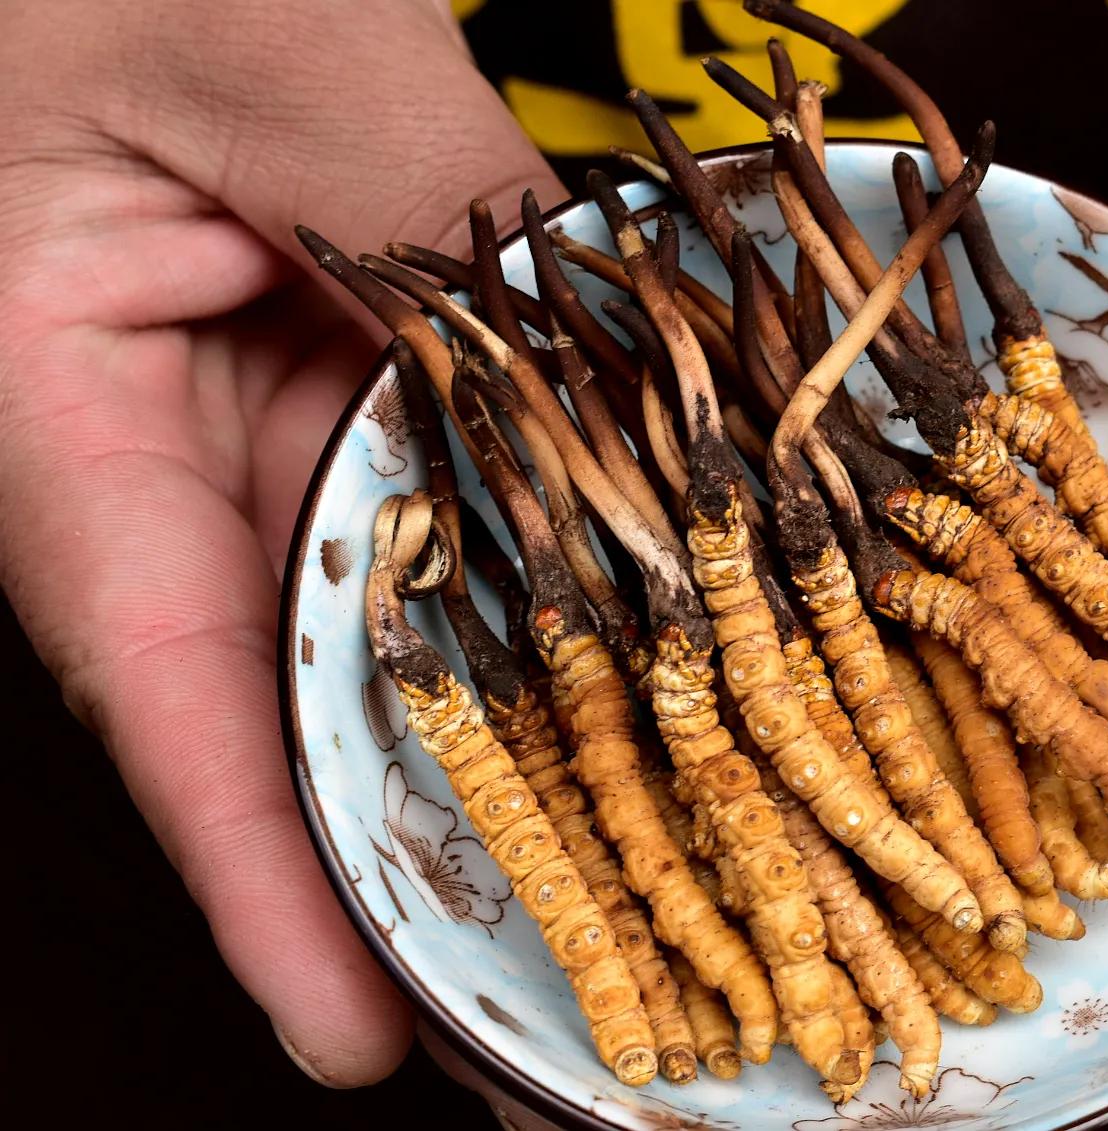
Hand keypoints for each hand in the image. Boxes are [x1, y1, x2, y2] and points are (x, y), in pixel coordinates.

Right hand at [0, 0, 562, 1086]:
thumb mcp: (265, 50)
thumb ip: (424, 201)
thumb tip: (589, 345)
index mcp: (66, 422)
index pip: (176, 694)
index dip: (265, 885)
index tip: (358, 1041)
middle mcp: (176, 469)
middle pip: (311, 711)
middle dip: (437, 870)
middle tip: (571, 1019)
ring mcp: (280, 445)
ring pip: (409, 631)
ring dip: (531, 755)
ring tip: (661, 896)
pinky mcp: (362, 403)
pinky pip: (473, 520)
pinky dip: (567, 592)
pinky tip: (672, 676)